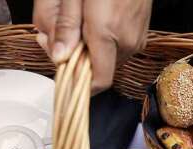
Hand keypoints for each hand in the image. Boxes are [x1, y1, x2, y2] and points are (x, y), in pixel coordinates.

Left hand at [34, 0, 151, 93]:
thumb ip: (65, 25)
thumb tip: (58, 56)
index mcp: (108, 33)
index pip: (98, 81)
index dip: (78, 83)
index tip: (60, 68)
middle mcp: (127, 40)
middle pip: (98, 69)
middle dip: (74, 58)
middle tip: (52, 35)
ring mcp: (136, 37)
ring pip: (106, 58)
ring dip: (86, 49)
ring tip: (73, 23)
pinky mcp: (140, 32)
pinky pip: (116, 47)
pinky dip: (100, 41)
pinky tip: (89, 20)